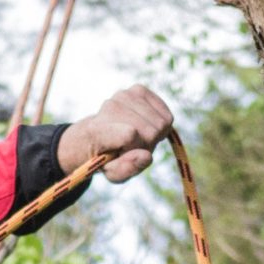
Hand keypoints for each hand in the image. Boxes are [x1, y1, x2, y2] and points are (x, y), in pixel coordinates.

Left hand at [58, 86, 173, 183]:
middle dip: (148, 143)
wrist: (99, 134)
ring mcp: (124, 95)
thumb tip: (147, 156)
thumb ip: (126, 169)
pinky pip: (165, 113)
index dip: (138, 148)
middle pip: (151, 131)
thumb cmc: (108, 157)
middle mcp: (109, 107)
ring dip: (154, 133)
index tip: (127, 152)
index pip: (130, 134)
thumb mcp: (113, 173)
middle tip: (133, 146)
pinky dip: (160, 122)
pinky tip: (146, 125)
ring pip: (161, 122)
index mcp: (98, 131)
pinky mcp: (138, 89)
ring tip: (138, 136)